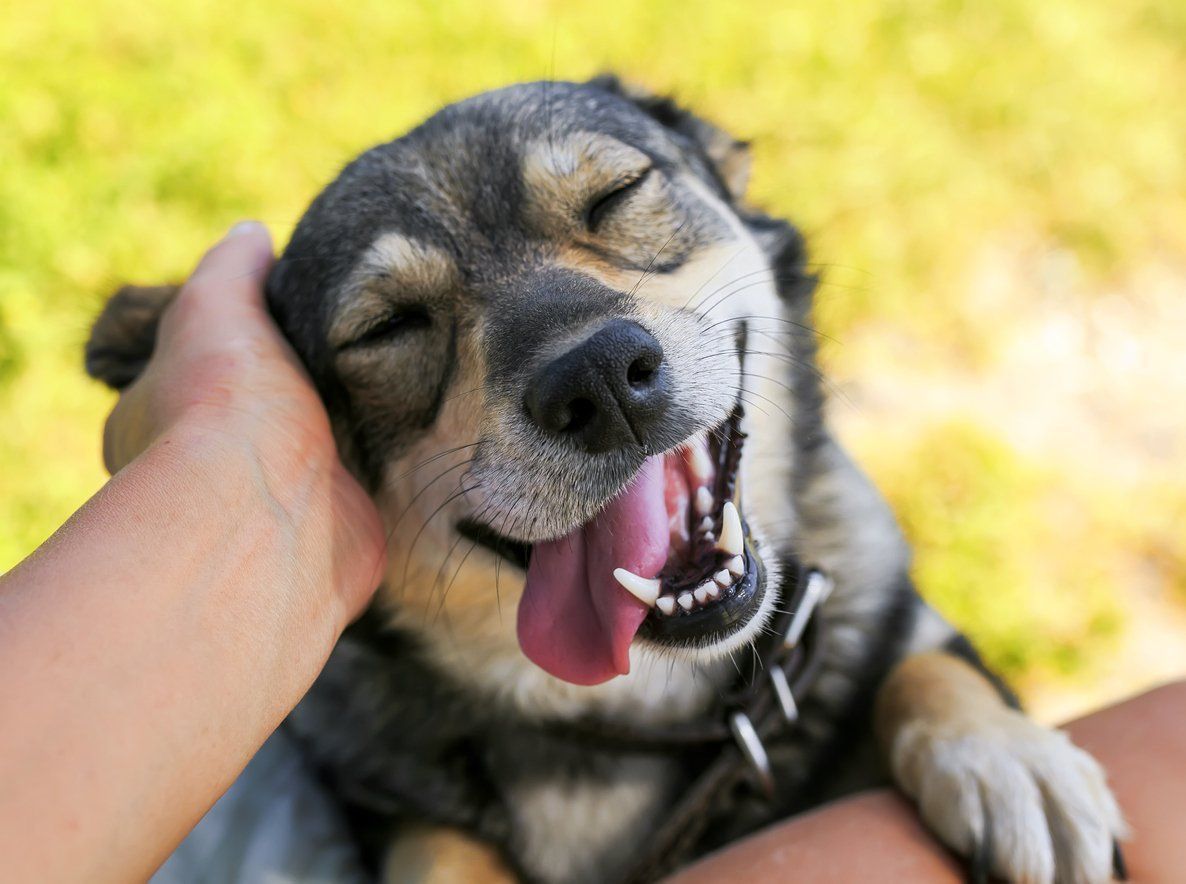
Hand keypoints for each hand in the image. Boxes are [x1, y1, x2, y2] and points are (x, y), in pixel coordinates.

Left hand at [102, 221, 385, 621]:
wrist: (274, 514)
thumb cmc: (226, 408)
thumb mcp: (215, 306)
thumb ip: (232, 268)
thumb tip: (253, 234)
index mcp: (156, 419)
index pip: (189, 374)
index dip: (230, 346)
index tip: (280, 319)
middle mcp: (207, 472)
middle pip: (257, 416)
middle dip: (298, 389)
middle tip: (354, 346)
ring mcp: (273, 507)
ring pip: (314, 454)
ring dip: (348, 428)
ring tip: (399, 375)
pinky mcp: (335, 531)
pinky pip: (362, 490)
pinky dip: (385, 467)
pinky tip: (416, 431)